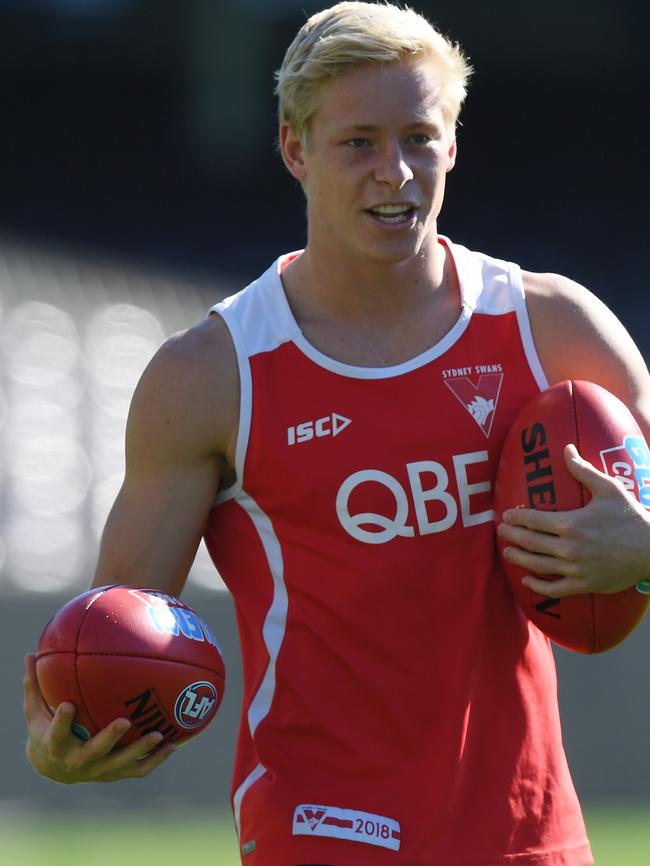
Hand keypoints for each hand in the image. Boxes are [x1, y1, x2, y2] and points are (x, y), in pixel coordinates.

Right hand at [23, 654, 176, 782]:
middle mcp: (78, 761)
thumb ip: (34, 686)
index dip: (61, 722)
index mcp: (56, 745)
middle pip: (94, 752)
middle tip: (123, 721)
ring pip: (121, 764)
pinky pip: (138, 770)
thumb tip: (28, 654)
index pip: (56, 734)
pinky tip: (174, 745)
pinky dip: (155, 760)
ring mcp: (98, 770)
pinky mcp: (114, 775)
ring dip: (140, 751)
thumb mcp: (34, 711)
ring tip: (159, 735)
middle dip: (109, 738)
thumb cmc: (46, 730)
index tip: (68, 704)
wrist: (54, 767)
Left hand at [498, 444, 649, 597]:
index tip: (506, 516)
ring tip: (507, 552)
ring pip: (538, 565)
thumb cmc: (631, 517)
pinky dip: (537, 587)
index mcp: (572, 524)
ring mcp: (576, 569)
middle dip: (512, 536)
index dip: (517, 518)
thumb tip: (567, 448)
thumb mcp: (609, 489)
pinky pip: (554, 589)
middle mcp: (569, 548)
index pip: (534, 520)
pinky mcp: (584, 585)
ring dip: (519, 559)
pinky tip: (527, 581)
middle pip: (530, 542)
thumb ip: (583, 470)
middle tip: (501, 532)